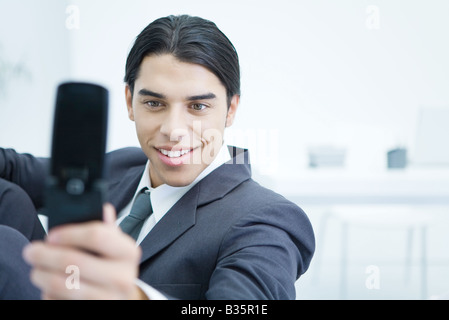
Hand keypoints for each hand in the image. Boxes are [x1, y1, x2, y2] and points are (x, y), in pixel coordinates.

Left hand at [23, 204, 144, 299]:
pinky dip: (49, 294)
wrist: (121, 297)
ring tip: (36, 270)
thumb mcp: (115, 246)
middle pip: (74, 262)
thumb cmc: (113, 266)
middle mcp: (122, 277)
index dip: (69, 234)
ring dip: (41, 275)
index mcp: (129, 252)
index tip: (51, 235)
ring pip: (63, 285)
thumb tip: (103, 209)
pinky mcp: (93, 311)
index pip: (97, 236)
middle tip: (31, 251)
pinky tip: (50, 286)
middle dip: (45, 255)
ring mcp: (109, 298)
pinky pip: (59, 302)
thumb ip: (107, 228)